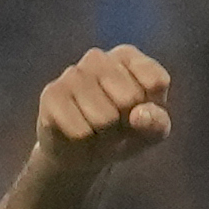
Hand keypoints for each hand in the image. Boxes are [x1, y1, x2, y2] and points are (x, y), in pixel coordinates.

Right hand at [32, 45, 175, 174]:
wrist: (82, 151)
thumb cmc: (123, 132)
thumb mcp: (151, 131)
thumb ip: (157, 122)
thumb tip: (140, 115)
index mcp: (128, 57)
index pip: (156, 80)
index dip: (153, 107)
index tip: (142, 110)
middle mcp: (98, 58)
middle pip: (130, 98)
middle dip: (126, 122)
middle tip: (115, 122)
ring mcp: (72, 73)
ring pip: (104, 117)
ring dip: (105, 133)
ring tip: (97, 127)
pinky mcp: (51, 94)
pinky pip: (80, 129)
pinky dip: (86, 138)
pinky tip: (79, 130)